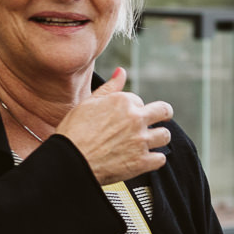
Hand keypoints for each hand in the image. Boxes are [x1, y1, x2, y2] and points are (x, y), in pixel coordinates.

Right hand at [55, 68, 172, 183]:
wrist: (69, 162)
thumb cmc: (74, 133)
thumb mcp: (88, 103)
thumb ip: (109, 88)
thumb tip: (121, 72)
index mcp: (123, 101)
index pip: (139, 100)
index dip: (132, 108)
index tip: (124, 117)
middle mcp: (135, 119)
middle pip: (165, 111)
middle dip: (163, 115)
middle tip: (157, 120)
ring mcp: (140, 141)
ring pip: (165, 135)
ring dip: (157, 138)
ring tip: (147, 141)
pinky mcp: (141, 162)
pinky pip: (160, 159)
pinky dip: (154, 159)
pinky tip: (144, 158)